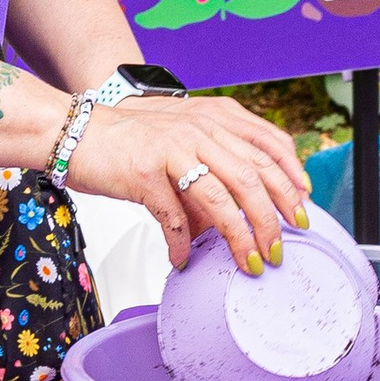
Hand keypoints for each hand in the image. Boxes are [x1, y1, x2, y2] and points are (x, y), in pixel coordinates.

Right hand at [68, 91, 314, 273]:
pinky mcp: (145, 173)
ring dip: (240, 236)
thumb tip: (232, 222)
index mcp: (213, 119)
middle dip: (273, 219)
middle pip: (252, 178)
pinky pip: (174, 217)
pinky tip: (182, 259)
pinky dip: (182, 243)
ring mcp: (173, 150)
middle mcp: (198, 130)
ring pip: (222, 199)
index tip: (303, 208)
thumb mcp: (181, 143)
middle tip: (279, 248)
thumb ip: (211, 171)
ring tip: (249, 261)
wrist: (77, 131)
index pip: (268, 145)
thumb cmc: (130, 140)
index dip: (291, 178)